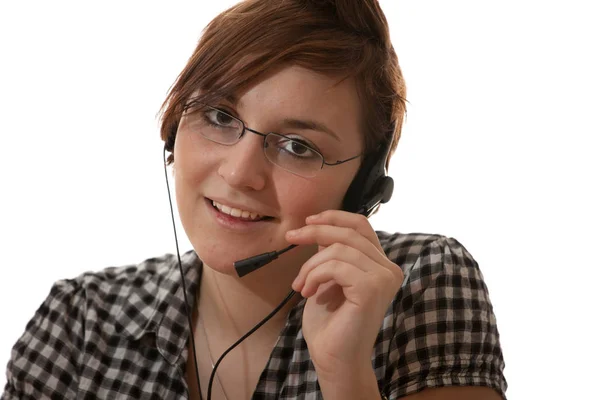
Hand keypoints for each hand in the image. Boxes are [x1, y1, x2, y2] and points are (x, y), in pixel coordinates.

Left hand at [285, 210, 403, 380]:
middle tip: (290, 237)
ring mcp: (383, 278)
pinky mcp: (372, 288)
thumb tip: (319, 227)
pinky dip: (315, 275)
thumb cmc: (330, 322)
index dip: (334, 217)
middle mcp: (389, 269)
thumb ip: (332, 254)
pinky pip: (335, 265)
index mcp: (381, 265)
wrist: (333, 358)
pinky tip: (307, 293)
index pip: (361, 226)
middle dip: (314, 232)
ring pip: (338, 249)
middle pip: (349, 232)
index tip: (308, 220)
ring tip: (301, 285)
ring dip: (310, 265)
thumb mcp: (328, 278)